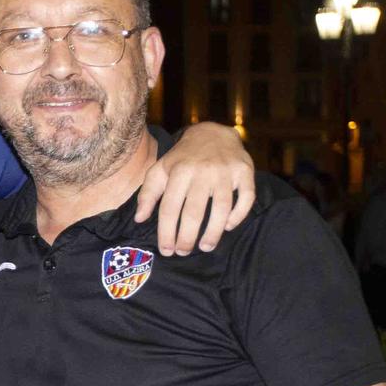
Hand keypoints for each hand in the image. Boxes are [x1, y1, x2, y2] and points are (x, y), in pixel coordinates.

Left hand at [135, 122, 255, 255]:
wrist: (213, 133)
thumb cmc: (183, 158)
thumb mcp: (160, 169)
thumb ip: (148, 194)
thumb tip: (140, 219)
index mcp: (179, 171)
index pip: (170, 208)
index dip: (166, 232)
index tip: (166, 250)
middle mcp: (202, 171)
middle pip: (193, 211)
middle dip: (187, 237)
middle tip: (183, 253)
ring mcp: (225, 171)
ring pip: (221, 207)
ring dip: (212, 232)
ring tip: (205, 247)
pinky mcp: (245, 171)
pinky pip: (246, 197)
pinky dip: (238, 215)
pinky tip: (227, 227)